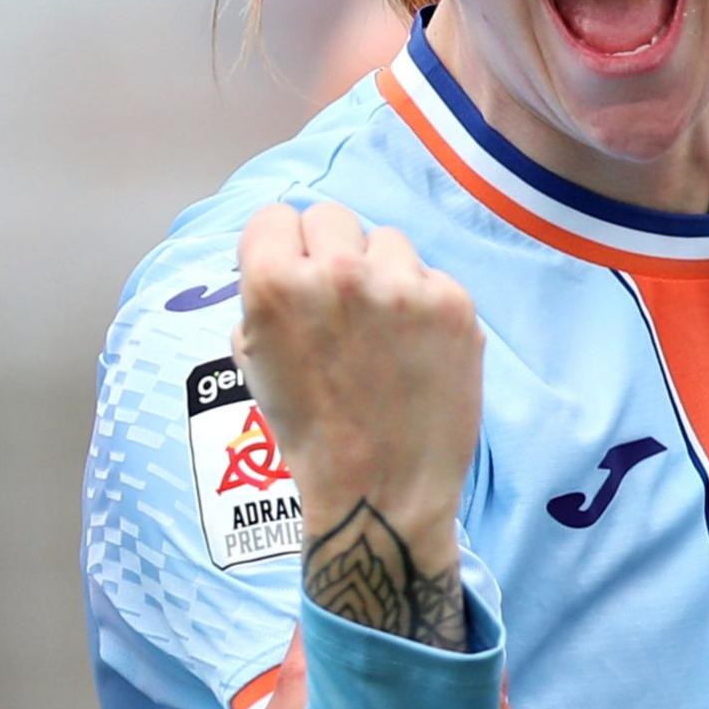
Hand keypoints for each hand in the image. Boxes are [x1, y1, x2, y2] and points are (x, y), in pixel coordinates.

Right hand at [233, 201, 483, 648]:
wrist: (382, 491)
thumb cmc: (309, 432)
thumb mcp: (256, 360)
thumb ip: (266, 299)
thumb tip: (287, 258)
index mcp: (275, 286)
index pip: (273, 217)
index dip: (279, 247)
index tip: (291, 273)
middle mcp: (339, 273)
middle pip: (330, 216)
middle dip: (329, 252)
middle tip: (338, 301)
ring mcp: (402, 285)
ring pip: (386, 240)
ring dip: (380, 272)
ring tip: (382, 329)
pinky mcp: (453, 301)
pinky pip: (429, 275)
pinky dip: (422, 304)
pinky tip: (416, 348)